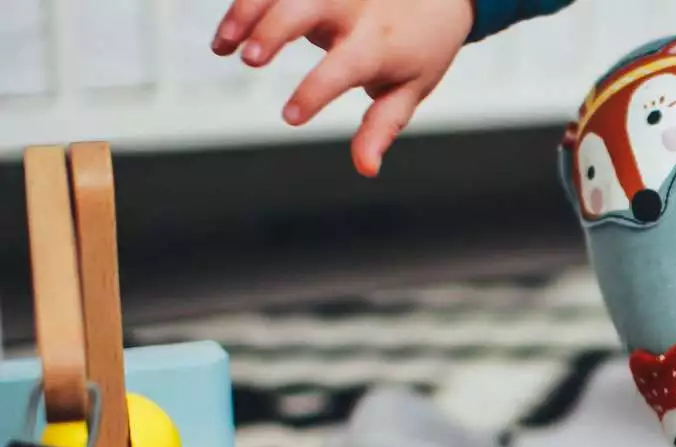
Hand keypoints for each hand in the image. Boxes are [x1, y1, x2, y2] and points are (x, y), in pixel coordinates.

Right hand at [211, 0, 474, 176]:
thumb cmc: (420, 48)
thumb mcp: (409, 90)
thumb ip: (381, 127)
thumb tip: (366, 168)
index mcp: (377, 45)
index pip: (343, 68)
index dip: (315, 91)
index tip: (290, 117)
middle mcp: (353, 8)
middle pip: (305, 10)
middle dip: (274, 31)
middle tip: (249, 59)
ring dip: (246, 12)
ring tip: (222, 46)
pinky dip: (248, 1)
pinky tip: (229, 29)